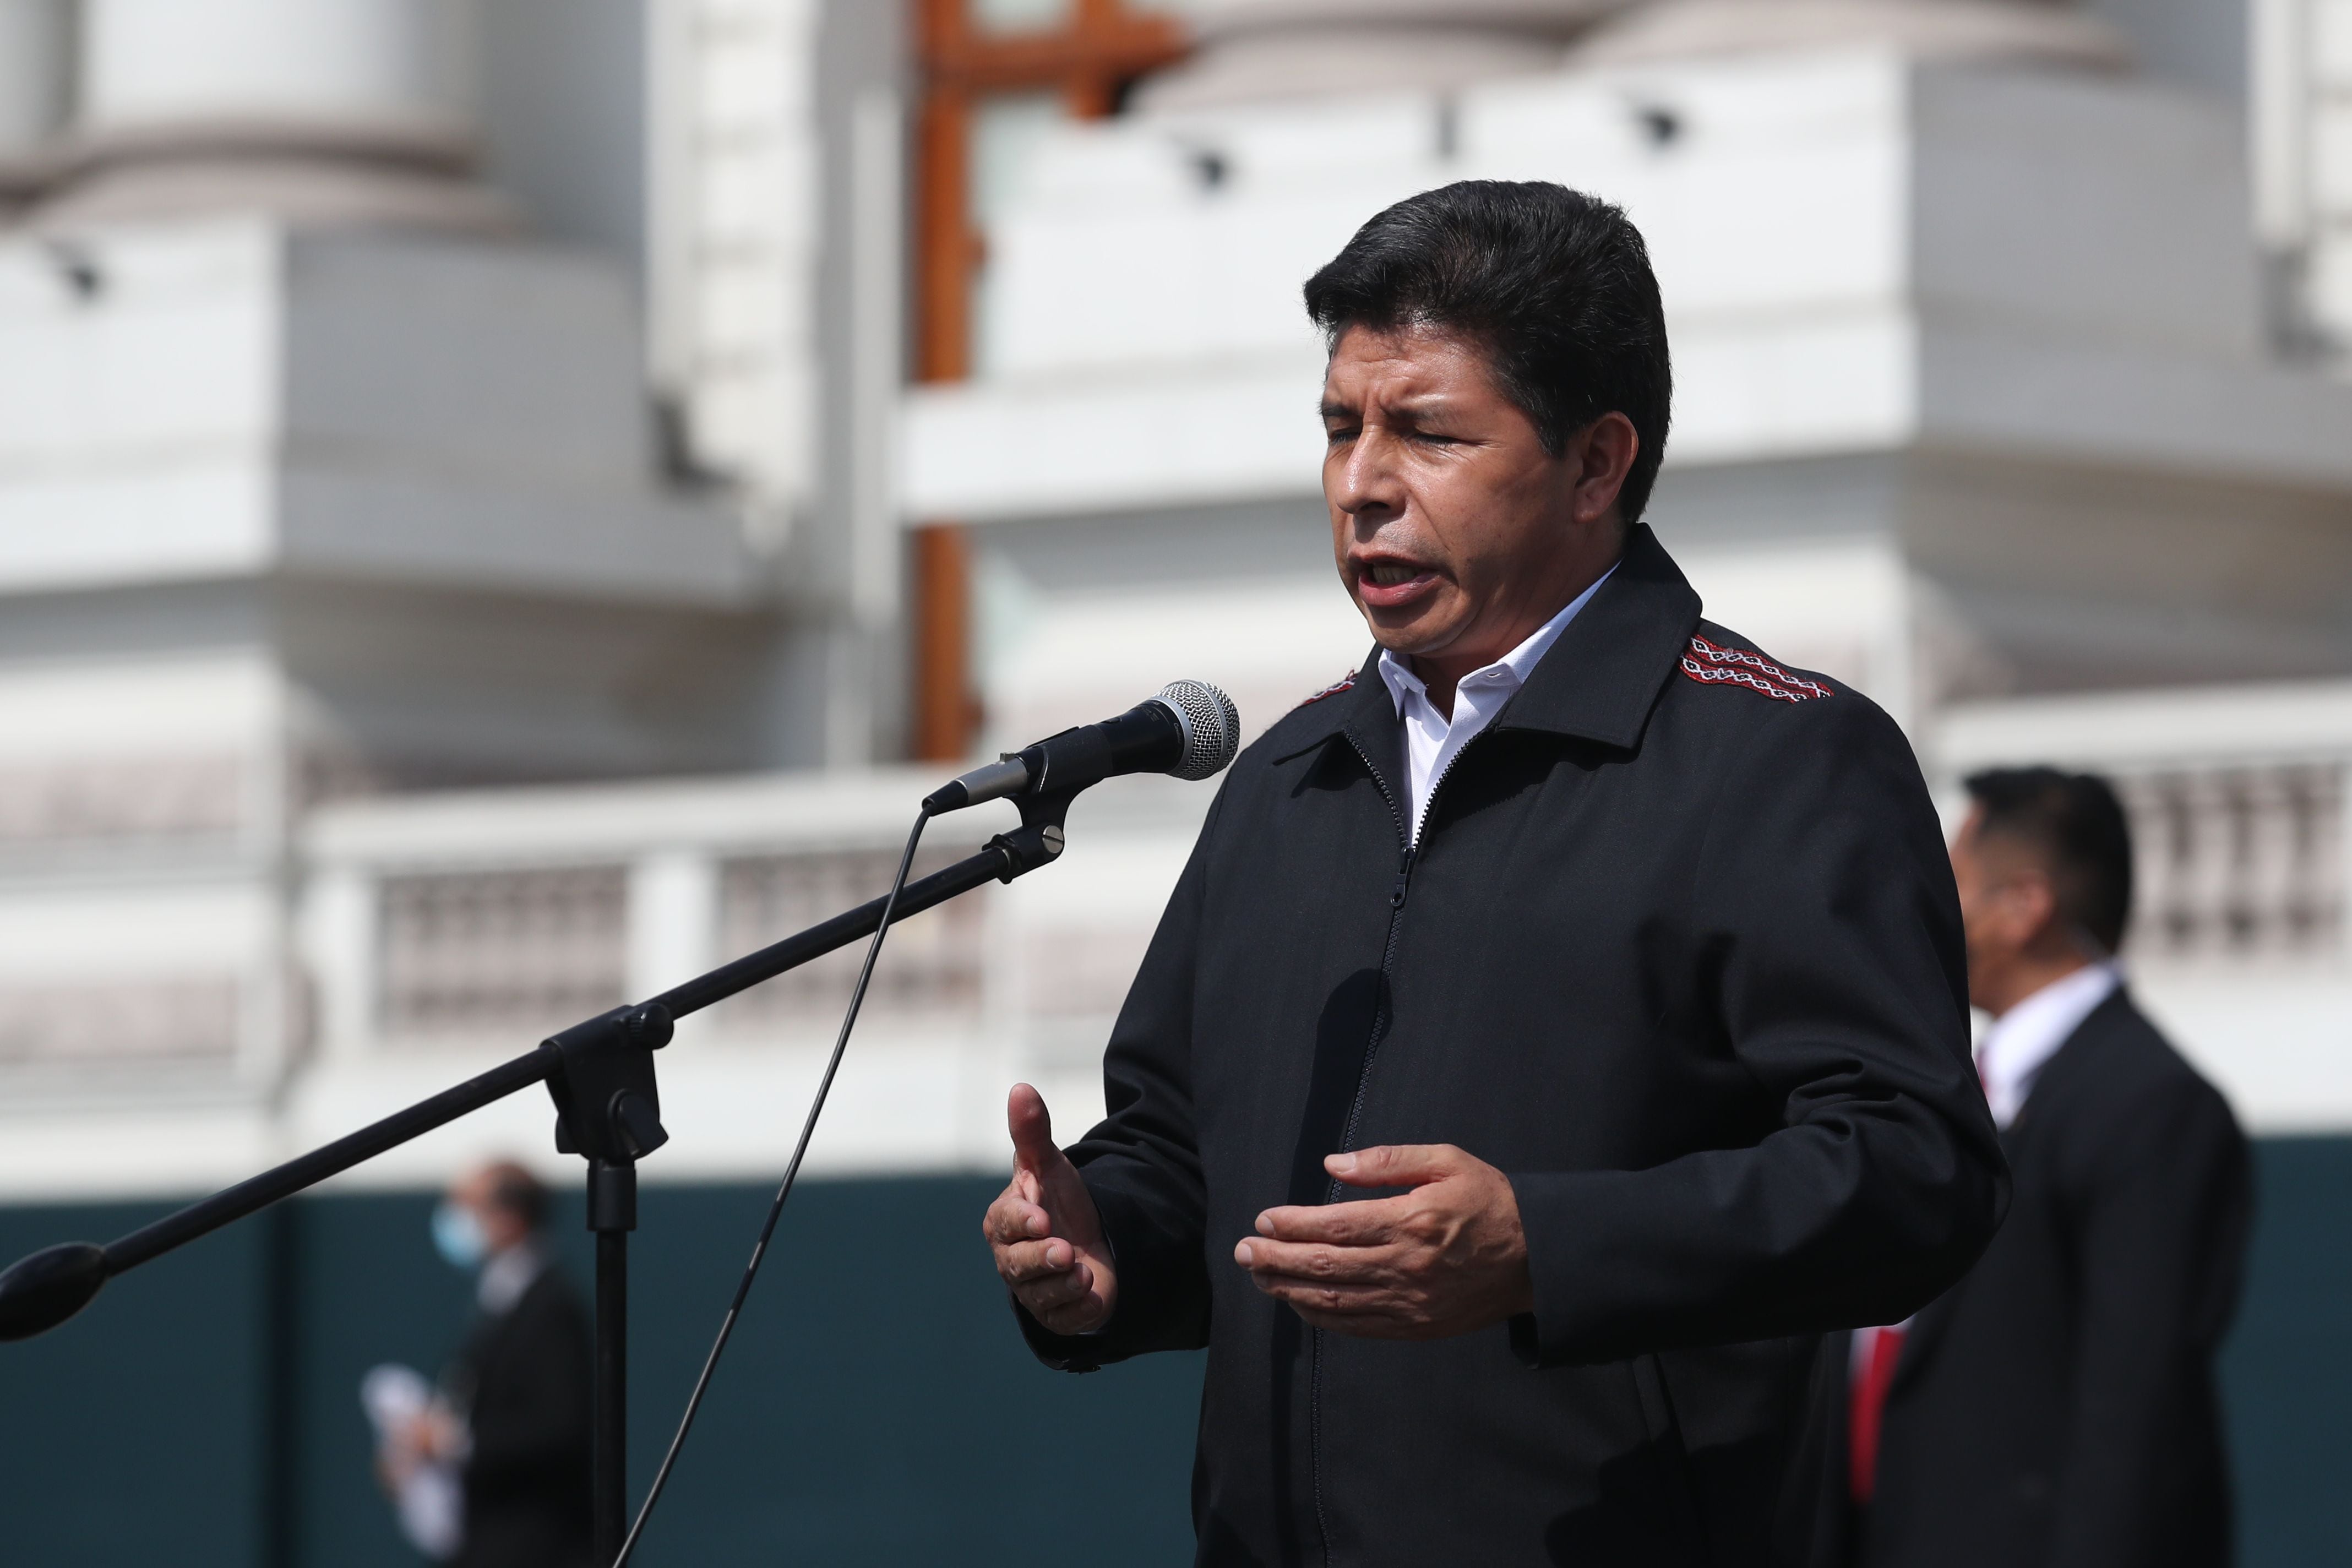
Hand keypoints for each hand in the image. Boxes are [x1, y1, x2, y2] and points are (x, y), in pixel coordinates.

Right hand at [982, 1083, 1118, 1334]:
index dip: (1022, 1221)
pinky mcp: (1056, 1316)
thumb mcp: (1051, 1165)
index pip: (1004, 1223)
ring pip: (1040, 1295)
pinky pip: (1063, 1320)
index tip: (1042, 1217)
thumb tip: (1021, 1088)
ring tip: (1083, 1270)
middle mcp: (1011, 1259)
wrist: (1091, 1241)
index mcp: (1003, 1222)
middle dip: (1041, 1259)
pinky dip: (1078, 1309)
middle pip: (1017, 1265)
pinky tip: (1091, 1294)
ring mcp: (1033, 1291)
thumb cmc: (1060, 1201)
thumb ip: (1033, 1132)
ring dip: (1063, 1284)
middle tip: (1066, 1250)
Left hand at [1235, 1144, 1533, 1338]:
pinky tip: (1297, 1302)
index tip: (1264, 1220)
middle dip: (1276, 1259)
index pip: (1335, 1227)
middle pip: (1325, 1266)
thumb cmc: (1488, 1200)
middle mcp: (1406, 1266)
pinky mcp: (1417, 1327)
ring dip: (1289, 1289)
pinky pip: (1358, 1326)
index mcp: (1412, 1221)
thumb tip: (1332, 1165)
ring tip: (1258, 1275)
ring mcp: (1411, 1302)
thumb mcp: (1446, 1161)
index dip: (1292, 1226)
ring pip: (1335, 1301)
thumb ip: (1386, 1160)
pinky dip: (1322, 1315)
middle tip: (1242, 1251)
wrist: (1537, 1257)